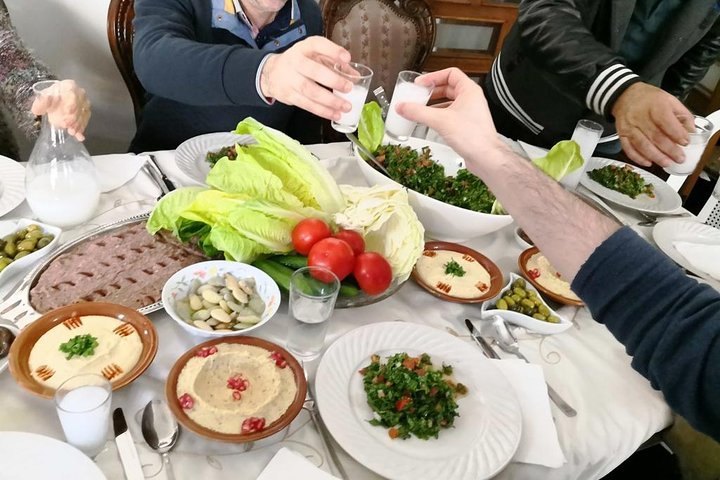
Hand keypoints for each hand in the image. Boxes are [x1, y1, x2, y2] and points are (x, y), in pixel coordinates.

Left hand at [31, 79, 90, 140]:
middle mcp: (80, 95)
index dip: (71, 103)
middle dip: (73, 117)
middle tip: (65, 125)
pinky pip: (84, 121)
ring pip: (83, 114)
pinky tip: (79, 136)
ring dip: (78, 124)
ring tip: (71, 132)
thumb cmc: (51, 96)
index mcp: (70, 86)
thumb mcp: (43, 97)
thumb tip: (36, 110)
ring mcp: (84, 105)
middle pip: (80, 106)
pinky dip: (81, 129)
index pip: (73, 94)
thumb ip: (41, 102)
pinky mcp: (85, 114)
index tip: (67, 111)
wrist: (57, 99)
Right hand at [259, 36, 351, 120]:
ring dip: (330, 101)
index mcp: (305, 48)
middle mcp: (296, 61)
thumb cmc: (301, 63)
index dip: (332, 51)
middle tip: (349, 88)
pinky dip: (322, 111)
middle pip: (313, 71)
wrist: (271, 73)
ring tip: (346, 106)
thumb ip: (335, 64)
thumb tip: (356, 77)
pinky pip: (307, 105)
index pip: (317, 45)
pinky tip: (335, 114)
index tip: (347, 58)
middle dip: (332, 80)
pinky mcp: (288, 95)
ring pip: (310, 91)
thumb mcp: (316, 57)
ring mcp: (290, 79)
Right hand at [395, 68, 509, 162]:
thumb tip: (402, 106)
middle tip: (418, 95)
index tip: (421, 84)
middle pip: (448, 88)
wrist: (485, 157)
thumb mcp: (440, 121)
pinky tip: (429, 122)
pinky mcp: (467, 125)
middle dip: (432, 91)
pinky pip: (450, 115)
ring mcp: (470, 112)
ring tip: (420, 108)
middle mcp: (471, 99)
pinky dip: (438, 115)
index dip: (434, 76)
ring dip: (434, 104)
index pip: (450, 74)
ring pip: (449, 102)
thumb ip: (418, 112)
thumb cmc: (471, 135)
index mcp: (469, 91)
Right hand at [612, 82, 693, 167]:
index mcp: (655, 105)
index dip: (676, 134)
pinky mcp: (622, 134)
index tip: (685, 142)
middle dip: (669, 150)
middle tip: (679, 158)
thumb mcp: (670, 100)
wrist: (625, 96)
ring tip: (667, 163)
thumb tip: (691, 132)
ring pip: (642, 145)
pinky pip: (629, 148)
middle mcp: (640, 116)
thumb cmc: (649, 99)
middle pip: (655, 136)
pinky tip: (648, 162)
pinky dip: (638, 158)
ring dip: (655, 156)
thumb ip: (682, 115)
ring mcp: (629, 126)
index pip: (666, 121)